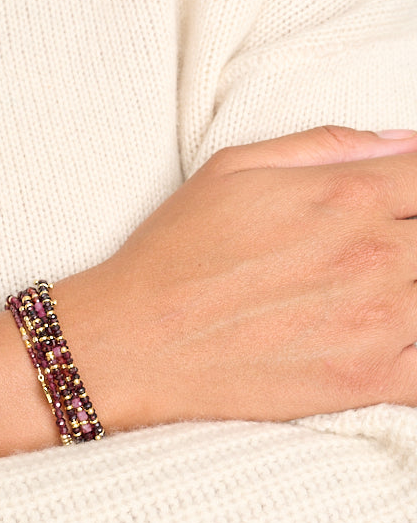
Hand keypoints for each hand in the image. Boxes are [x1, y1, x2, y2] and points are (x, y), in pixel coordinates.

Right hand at [58, 126, 416, 429]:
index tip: (401, 202)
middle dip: (415, 235)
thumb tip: (402, 142)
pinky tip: (396, 340)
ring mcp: (379, 321)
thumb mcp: (235, 167)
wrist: (133, 340)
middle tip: (383, 251)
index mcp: (346, 193)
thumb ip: (327, 145)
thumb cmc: (175, 252)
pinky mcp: (369, 381)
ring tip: (383, 289)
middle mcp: (373, 252)